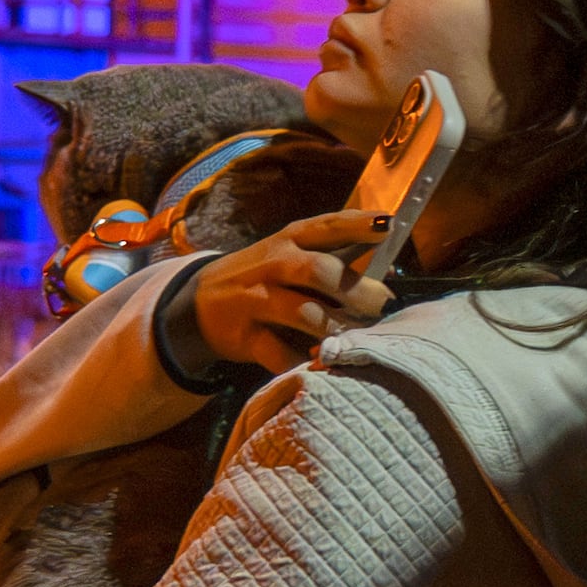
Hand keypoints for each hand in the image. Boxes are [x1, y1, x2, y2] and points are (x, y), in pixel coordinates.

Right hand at [190, 211, 398, 371]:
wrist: (198, 304)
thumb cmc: (262, 277)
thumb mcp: (289, 256)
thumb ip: (332, 260)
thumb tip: (388, 273)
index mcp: (289, 240)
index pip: (326, 226)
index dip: (357, 225)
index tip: (387, 225)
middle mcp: (273, 265)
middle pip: (318, 271)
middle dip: (357, 291)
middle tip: (383, 305)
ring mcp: (256, 300)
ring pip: (304, 314)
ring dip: (337, 329)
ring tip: (357, 339)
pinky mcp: (245, 336)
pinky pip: (281, 352)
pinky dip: (304, 360)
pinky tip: (317, 362)